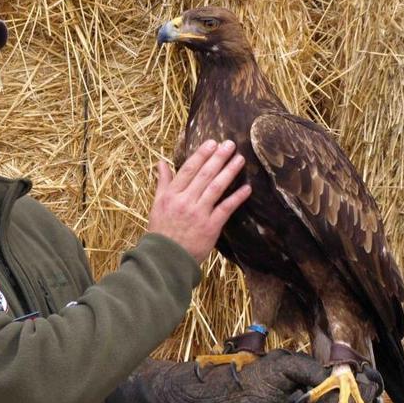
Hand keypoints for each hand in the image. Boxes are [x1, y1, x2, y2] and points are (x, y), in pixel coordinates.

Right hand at [147, 140, 251, 262]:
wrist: (165, 259)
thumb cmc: (161, 232)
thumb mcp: (156, 205)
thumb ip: (162, 183)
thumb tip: (161, 163)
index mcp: (171, 195)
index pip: (188, 170)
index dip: (201, 155)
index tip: (212, 143)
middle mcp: (185, 201)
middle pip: (204, 175)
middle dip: (218, 158)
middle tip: (230, 144)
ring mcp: (198, 214)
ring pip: (216, 188)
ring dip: (229, 172)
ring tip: (239, 159)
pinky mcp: (210, 227)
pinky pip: (226, 208)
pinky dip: (236, 197)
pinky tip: (247, 188)